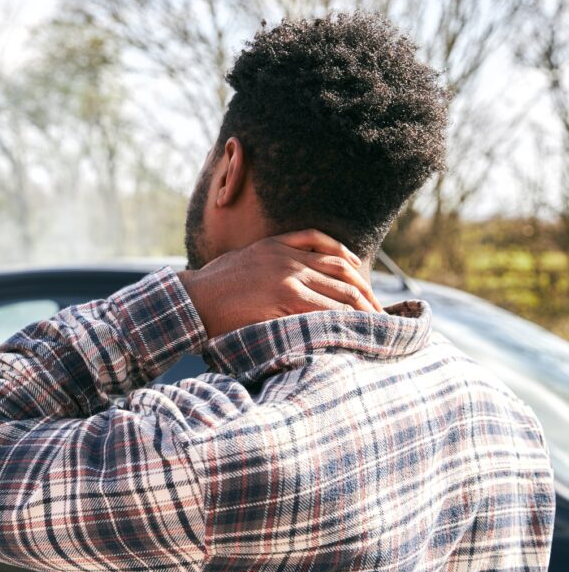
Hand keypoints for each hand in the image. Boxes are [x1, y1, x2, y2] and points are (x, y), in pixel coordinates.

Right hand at [176, 229, 383, 338]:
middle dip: (365, 291)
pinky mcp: (285, 297)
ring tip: (375, 324)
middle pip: (342, 269)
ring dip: (362, 308)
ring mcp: (288, 275)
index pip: (328, 248)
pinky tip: (354, 327)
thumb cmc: (210, 288)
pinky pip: (325, 307)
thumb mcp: (241, 262)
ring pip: (339, 290)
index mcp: (277, 244)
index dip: (352, 266)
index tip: (363, 284)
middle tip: (378, 310)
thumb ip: (266, 263)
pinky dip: (343, 317)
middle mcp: (288, 256)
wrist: (192, 300)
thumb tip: (283, 280)